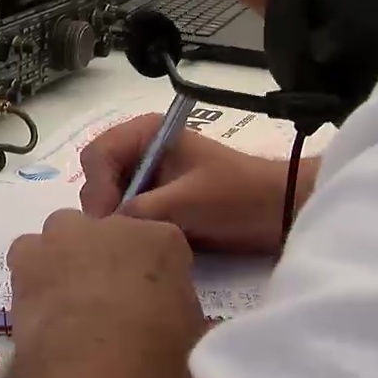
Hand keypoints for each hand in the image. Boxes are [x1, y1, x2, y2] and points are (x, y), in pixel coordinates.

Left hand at [3, 210, 203, 377]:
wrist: (95, 370)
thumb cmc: (155, 358)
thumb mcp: (190, 337)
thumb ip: (178, 312)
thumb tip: (169, 321)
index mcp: (163, 240)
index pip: (159, 242)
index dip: (152, 271)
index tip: (149, 298)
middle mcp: (112, 226)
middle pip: (106, 231)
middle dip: (105, 256)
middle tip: (105, 299)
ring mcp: (66, 235)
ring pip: (62, 234)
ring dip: (64, 258)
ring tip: (67, 302)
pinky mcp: (27, 254)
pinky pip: (27, 253)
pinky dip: (32, 273)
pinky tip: (39, 305)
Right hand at [79, 113, 312, 253]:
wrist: (280, 213)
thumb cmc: (237, 197)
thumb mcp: (185, 201)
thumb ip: (139, 211)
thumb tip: (101, 230)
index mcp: (146, 133)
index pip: (97, 155)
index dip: (97, 187)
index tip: (108, 220)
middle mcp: (141, 149)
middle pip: (97, 176)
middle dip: (103, 205)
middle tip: (114, 236)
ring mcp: (148, 176)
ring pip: (109, 198)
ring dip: (115, 219)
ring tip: (127, 243)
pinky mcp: (156, 200)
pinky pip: (126, 213)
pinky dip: (128, 228)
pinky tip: (137, 245)